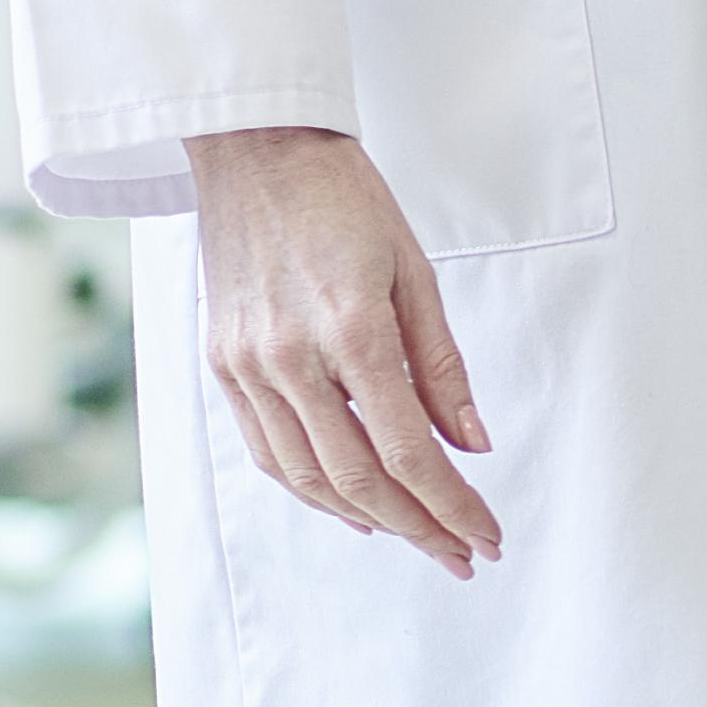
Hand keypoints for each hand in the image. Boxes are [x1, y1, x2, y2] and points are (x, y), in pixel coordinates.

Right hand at [181, 126, 498, 573]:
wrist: (257, 152)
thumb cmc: (346, 200)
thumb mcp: (414, 270)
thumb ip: (441, 365)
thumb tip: (472, 445)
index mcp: (350, 328)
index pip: (409, 449)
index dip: (451, 505)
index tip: (485, 538)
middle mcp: (289, 358)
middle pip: (359, 479)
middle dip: (418, 527)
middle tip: (461, 555)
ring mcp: (246, 367)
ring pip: (307, 479)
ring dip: (366, 519)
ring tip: (416, 536)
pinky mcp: (220, 366)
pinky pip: (266, 453)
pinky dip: (310, 490)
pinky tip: (350, 504)